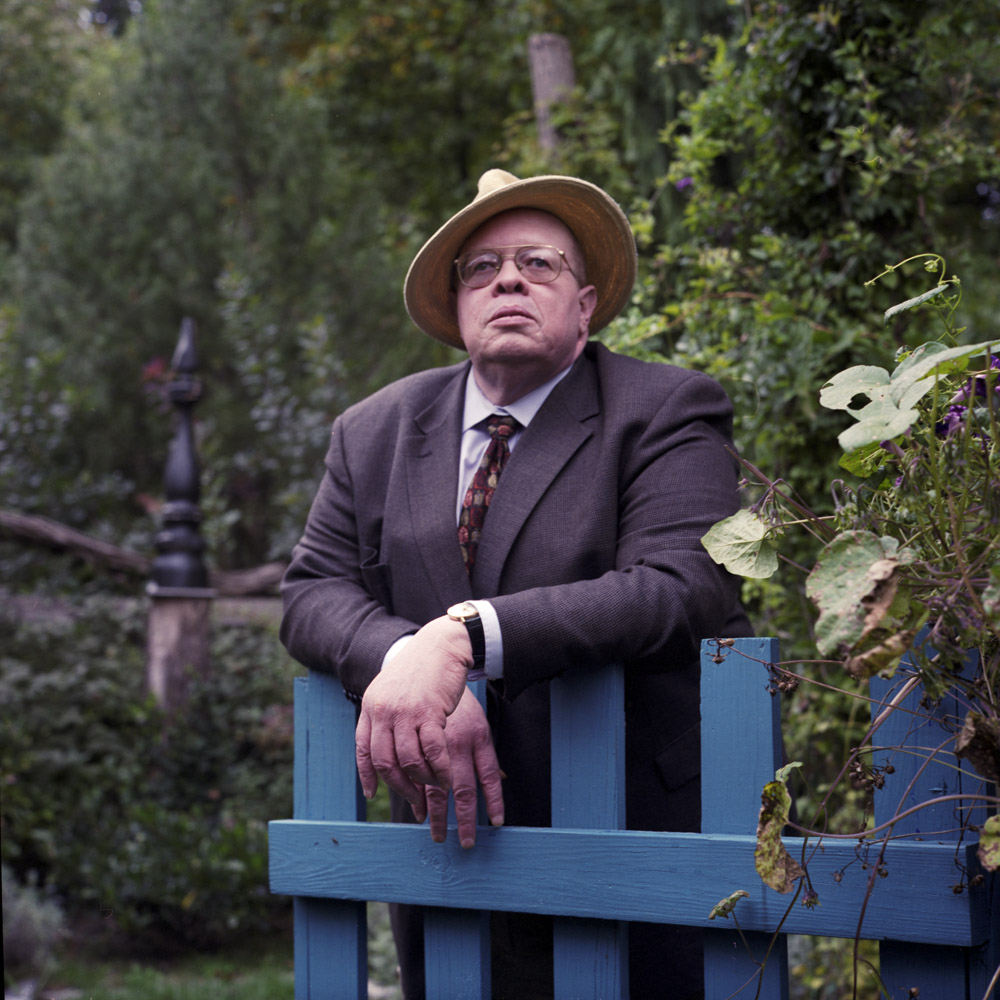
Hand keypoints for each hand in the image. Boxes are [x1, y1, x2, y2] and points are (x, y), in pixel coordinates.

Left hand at [355, 616, 471, 812]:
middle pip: (385, 762)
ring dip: (424, 780)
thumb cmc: (420, 670)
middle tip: (414, 799)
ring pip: (409, 760)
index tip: (373, 793)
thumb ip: (385, 716)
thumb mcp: (392, 691)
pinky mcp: (429, 712)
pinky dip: (440, 769)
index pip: (363, 750)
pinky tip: (447, 776)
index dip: (367, 775)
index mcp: (371, 707)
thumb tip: (385, 746)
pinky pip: (433, 751)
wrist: (440, 645)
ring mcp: (405, 712)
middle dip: (400, 786)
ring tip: (436, 785)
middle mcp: (383, 711)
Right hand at [422, 687, 504, 847]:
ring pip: (432, 785)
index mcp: (477, 736)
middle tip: (463, 844)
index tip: (497, 824)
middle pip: (463, 789)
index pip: (490, 776)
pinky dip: (411, 793)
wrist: (435, 660)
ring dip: (434, 813)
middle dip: (464, 820)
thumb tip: (503, 779)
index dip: (495, 801)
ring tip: (434, 832)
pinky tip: (411, 808)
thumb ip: (487, 755)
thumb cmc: (459, 702)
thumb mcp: (478, 723)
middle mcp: (457, 741)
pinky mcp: (408, 733)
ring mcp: (432, 738)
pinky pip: (409, 770)